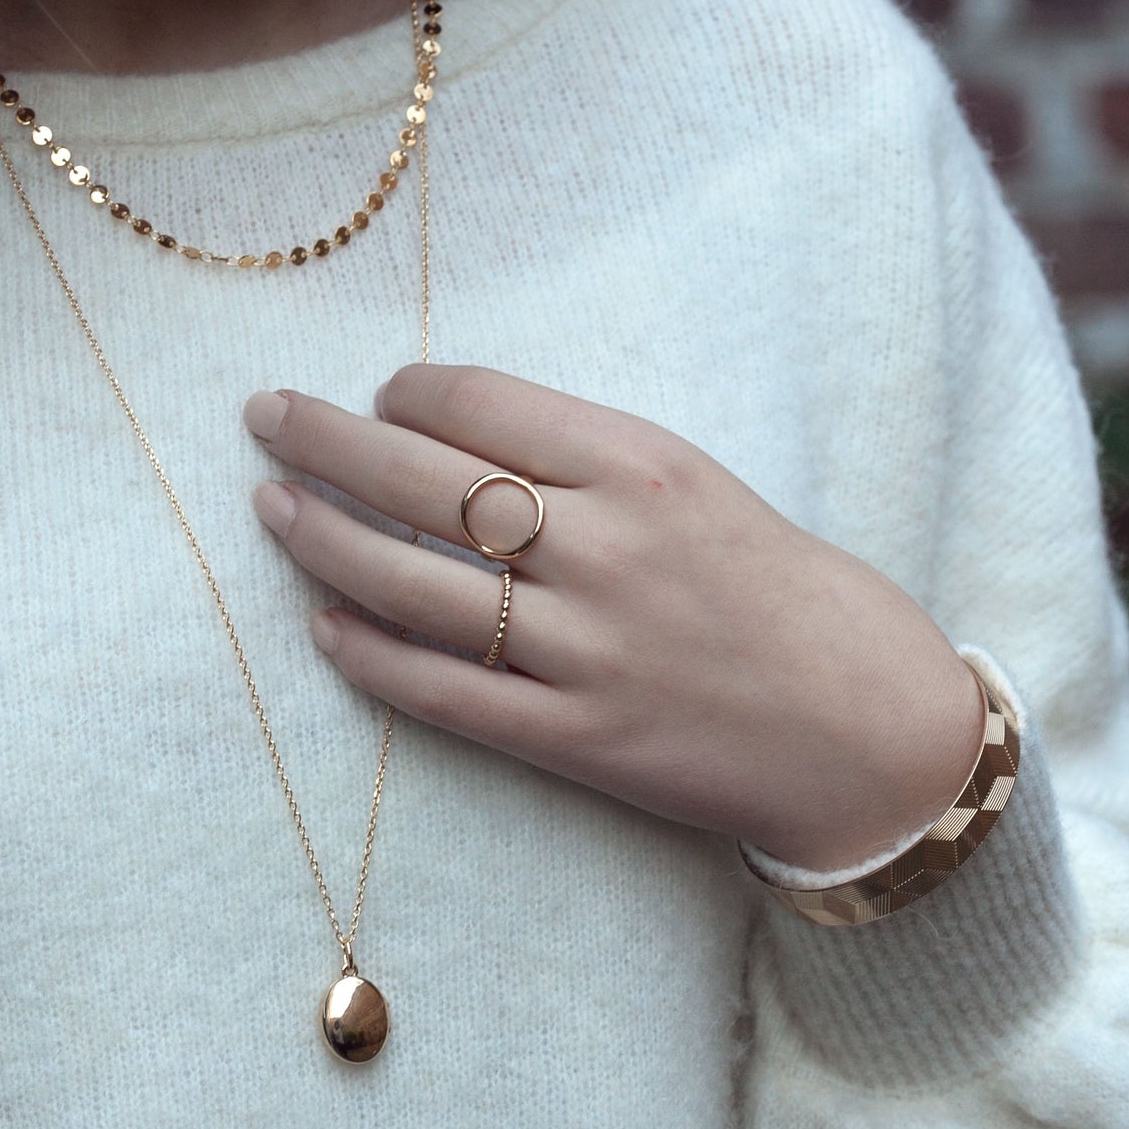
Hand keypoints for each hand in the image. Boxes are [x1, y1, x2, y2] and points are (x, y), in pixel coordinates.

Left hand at [244, 364, 983, 872]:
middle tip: (264, 414)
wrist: (864, 722)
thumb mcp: (698, 482)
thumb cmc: (782, 586)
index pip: (484, 403)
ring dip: (326, 541)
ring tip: (271, 508)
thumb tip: (455, 432)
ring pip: (415, 584)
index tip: (377, 394)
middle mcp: (605, 548)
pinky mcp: (577, 738)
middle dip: (327, 440)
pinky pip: (443, 693)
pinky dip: (370, 657)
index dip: (407, 390)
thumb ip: (585, 456)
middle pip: (426, 479)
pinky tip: (321, 627)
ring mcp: (586, 649)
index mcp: (643, 465)